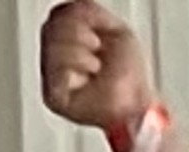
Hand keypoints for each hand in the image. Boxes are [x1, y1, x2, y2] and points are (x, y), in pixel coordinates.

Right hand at [41, 2, 154, 127]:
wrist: (138, 103)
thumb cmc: (129, 75)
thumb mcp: (116, 31)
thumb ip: (89, 12)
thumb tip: (74, 2)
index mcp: (67, 40)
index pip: (59, 14)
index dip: (80, 16)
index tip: (98, 33)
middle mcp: (55, 56)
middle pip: (51, 24)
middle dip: (80, 32)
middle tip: (97, 49)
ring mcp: (52, 76)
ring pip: (52, 41)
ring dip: (81, 50)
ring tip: (94, 65)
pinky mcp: (53, 95)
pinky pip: (55, 64)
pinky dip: (77, 63)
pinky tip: (88, 72)